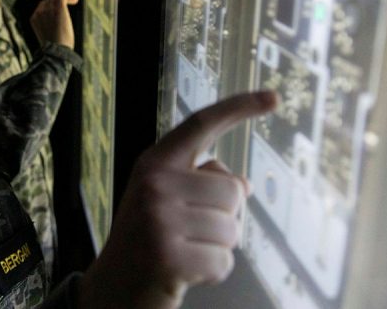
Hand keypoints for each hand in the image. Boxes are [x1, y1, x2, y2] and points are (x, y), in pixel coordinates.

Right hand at [30, 0, 77, 48]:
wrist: (56, 51)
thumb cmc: (55, 49)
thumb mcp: (49, 37)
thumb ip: (50, 28)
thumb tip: (59, 28)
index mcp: (34, 18)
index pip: (43, 5)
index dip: (53, 3)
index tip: (63, 6)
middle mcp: (39, 11)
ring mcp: (48, 9)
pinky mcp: (59, 7)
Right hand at [78, 91, 276, 308]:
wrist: (113, 288)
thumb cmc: (149, 240)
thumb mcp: (167, 200)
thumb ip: (202, 183)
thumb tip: (244, 185)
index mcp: (155, 163)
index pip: (202, 125)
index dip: (239, 108)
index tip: (273, 98)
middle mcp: (154, 184)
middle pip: (232, 191)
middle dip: (225, 217)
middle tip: (191, 233)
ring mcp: (158, 219)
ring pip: (232, 229)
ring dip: (218, 247)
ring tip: (187, 251)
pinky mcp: (167, 256)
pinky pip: (223, 261)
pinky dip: (213, 272)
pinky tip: (187, 272)